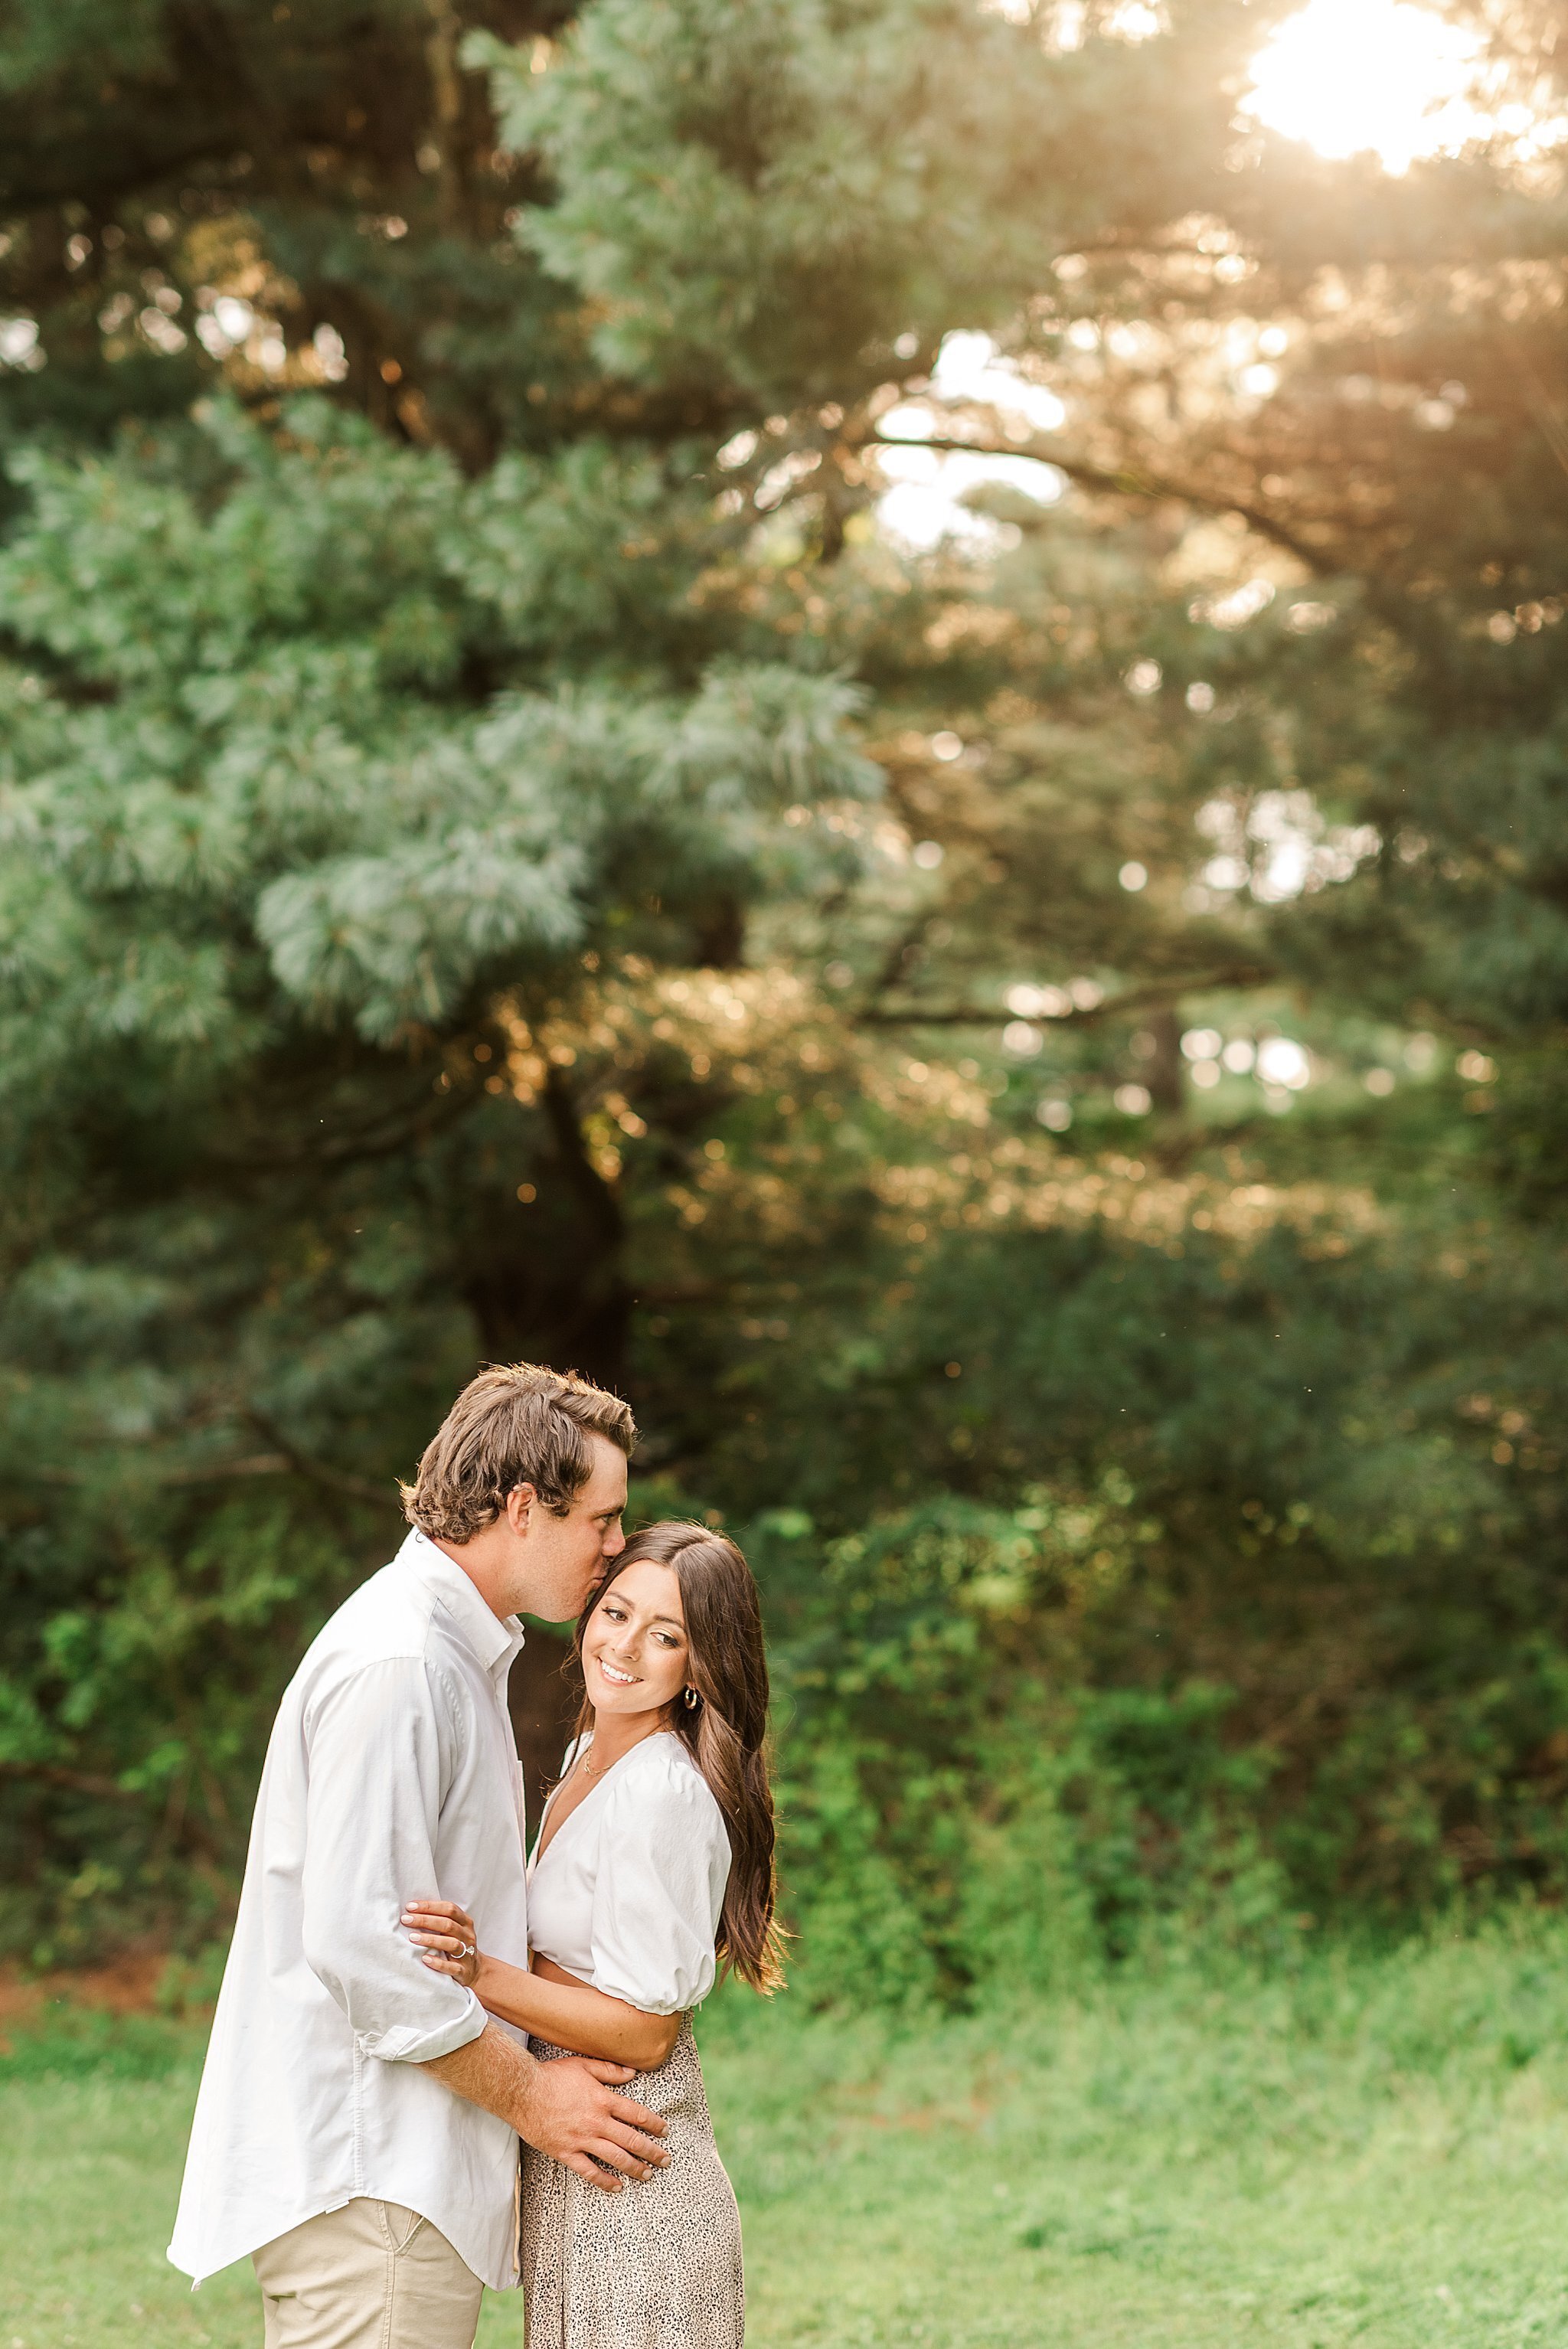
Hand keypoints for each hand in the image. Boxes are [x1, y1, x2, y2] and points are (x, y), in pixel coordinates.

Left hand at [401, 1896, 479, 1990]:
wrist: (475, 1970)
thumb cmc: (457, 1944)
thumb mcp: (454, 1929)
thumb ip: (439, 1920)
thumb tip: (412, 1911)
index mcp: (465, 1922)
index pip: (449, 1909)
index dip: (429, 1906)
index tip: (410, 1907)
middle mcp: (467, 1936)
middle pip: (448, 1924)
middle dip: (425, 1920)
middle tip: (406, 1920)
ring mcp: (467, 1954)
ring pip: (452, 1944)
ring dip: (431, 1939)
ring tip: (412, 1937)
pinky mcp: (464, 1971)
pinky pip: (452, 1967)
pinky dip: (438, 1963)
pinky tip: (425, 1959)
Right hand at [515, 2053, 669, 2193]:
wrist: (522, 2092)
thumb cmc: (552, 2076)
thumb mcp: (584, 2065)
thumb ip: (609, 2070)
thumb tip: (632, 2073)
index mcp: (603, 2100)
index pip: (637, 2114)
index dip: (654, 2124)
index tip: (665, 2131)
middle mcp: (597, 2122)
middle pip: (632, 2140)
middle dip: (652, 2151)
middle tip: (665, 2160)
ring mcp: (582, 2140)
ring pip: (615, 2158)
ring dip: (634, 2168)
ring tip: (648, 2175)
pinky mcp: (566, 2153)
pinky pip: (589, 2172)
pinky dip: (605, 2181)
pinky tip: (617, 2187)